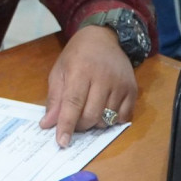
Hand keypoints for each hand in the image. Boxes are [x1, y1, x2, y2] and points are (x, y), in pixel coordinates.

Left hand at [40, 25, 137, 147]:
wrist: (103, 38)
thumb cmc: (76, 55)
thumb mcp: (59, 71)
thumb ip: (54, 98)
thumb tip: (47, 124)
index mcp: (80, 71)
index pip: (73, 103)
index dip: (67, 125)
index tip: (62, 142)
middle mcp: (104, 78)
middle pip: (91, 114)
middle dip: (80, 126)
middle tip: (73, 123)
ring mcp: (121, 84)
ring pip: (107, 119)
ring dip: (95, 124)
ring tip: (87, 113)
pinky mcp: (133, 90)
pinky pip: (123, 117)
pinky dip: (112, 121)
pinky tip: (103, 112)